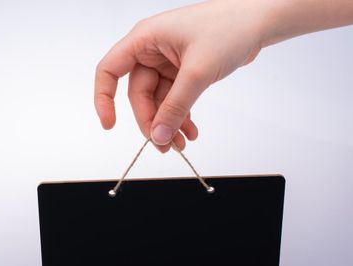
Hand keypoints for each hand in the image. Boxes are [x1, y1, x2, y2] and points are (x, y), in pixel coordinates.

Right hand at [94, 0, 266, 151]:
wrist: (261, 19)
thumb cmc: (230, 28)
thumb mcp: (197, 72)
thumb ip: (175, 106)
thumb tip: (158, 135)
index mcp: (144, 39)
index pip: (110, 70)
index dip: (104, 98)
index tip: (110, 124)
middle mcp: (151, 50)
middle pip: (138, 94)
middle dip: (151, 121)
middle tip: (164, 145)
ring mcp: (167, 61)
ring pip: (158, 100)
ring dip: (168, 123)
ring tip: (181, 144)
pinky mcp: (182, 70)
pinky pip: (174, 99)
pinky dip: (181, 116)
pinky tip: (190, 131)